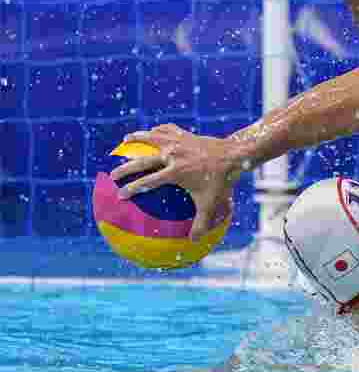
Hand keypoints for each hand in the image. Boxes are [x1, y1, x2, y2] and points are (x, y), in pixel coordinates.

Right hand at [110, 124, 241, 240]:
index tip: (119, 195)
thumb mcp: (211, 203)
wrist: (233, 153)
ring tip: (124, 140)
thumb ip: (201, 223)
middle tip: (112, 174)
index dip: (132, 189)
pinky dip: (158, 130)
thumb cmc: (221, 180)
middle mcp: (172, 155)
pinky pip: (167, 129)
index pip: (147, 182)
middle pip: (142, 161)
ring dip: (137, 138)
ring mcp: (178, 142)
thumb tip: (193, 242)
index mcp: (175, 172)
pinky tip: (153, 131)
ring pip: (152, 138)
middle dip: (125, 168)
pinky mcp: (185, 134)